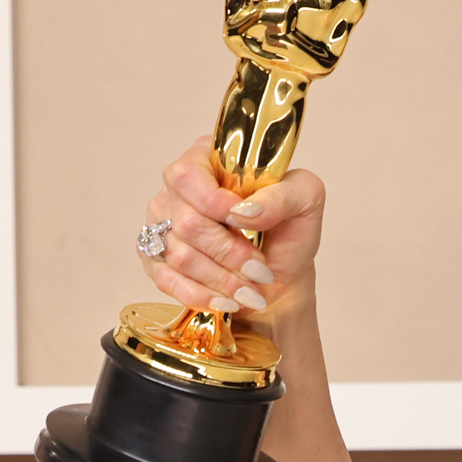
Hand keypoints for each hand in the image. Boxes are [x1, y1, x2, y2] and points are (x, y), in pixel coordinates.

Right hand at [140, 144, 327, 317]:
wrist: (280, 277)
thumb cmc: (290, 233)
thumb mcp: (306, 201)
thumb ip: (283, 196)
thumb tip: (245, 210)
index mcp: (208, 159)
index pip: (188, 175)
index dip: (215, 204)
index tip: (246, 223)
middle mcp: (178, 189)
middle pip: (186, 223)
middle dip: (228, 254)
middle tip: (260, 270)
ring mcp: (162, 223)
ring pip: (178, 255)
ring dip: (220, 279)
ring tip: (251, 290)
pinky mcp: (156, 257)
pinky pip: (166, 279)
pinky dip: (201, 295)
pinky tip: (227, 301)